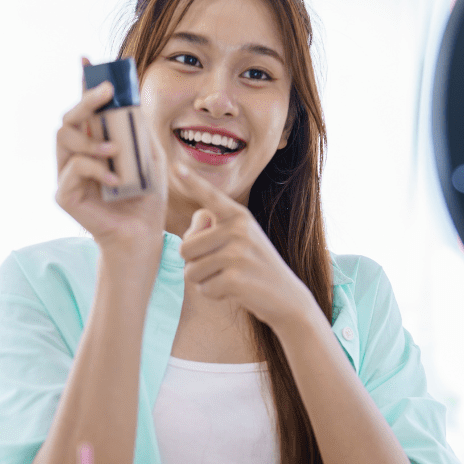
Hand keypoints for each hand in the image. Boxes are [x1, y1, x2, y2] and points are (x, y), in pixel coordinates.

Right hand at [55, 60, 166, 255]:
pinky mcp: (65, 195)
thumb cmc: (146, 197)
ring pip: (64, 139)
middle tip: (106, 94)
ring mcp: (67, 175)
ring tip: (116, 150)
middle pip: (68, 118)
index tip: (87, 60)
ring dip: (91, 139)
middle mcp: (76, 156)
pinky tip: (116, 180)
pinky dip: (96, 170)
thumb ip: (137, 130)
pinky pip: (73, 170)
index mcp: (94, 143)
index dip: (84, 84)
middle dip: (85, 102)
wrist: (143, 234)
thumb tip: (132, 98)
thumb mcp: (149, 156)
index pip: (85, 109)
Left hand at [171, 164, 315, 327]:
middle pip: (185, 248)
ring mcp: (238, 253)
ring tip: (229, 278)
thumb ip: (213, 230)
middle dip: (195, 264)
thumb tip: (191, 230)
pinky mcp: (236, 278)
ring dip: (204, 281)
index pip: (210, 197)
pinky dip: (214, 295)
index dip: (192, 181)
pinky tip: (235, 291)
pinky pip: (204, 289)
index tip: (175, 165)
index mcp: (239, 216)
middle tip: (222, 268)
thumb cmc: (254, 267)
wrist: (287, 298)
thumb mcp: (240, 240)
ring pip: (191, 271)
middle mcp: (238, 229)